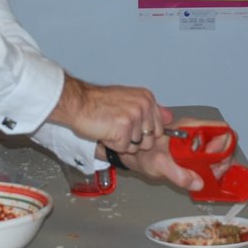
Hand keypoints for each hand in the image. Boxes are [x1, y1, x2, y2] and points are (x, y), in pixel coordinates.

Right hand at [49, 75, 171, 152]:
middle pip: (149, 140)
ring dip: (122, 142)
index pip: (158, 128)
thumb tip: (169, 117)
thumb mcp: (128, 99)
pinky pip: (123, 148)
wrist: (78, 103)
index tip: (128, 127)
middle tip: (117, 127)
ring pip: (137, 146)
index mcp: (147, 98)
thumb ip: (149, 110)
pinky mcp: (123, 129)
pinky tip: (105, 132)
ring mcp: (134, 117)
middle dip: (133, 140)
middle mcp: (143, 106)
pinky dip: (112, 145)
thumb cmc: (98, 103)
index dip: (142, 133)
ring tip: (110, 128)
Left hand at [105, 124, 233, 192]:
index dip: (223, 145)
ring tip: (205, 177)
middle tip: (211, 174)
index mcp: (191, 128)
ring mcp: (196, 142)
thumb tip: (197, 182)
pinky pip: (210, 159)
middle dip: (222, 160)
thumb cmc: (143, 152)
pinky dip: (211, 170)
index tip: (212, 160)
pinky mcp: (194, 152)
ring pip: (219, 152)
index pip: (221, 129)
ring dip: (217, 166)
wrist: (133, 153)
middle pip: (224, 142)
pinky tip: (201, 178)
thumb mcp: (159, 164)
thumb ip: (178, 173)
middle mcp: (197, 133)